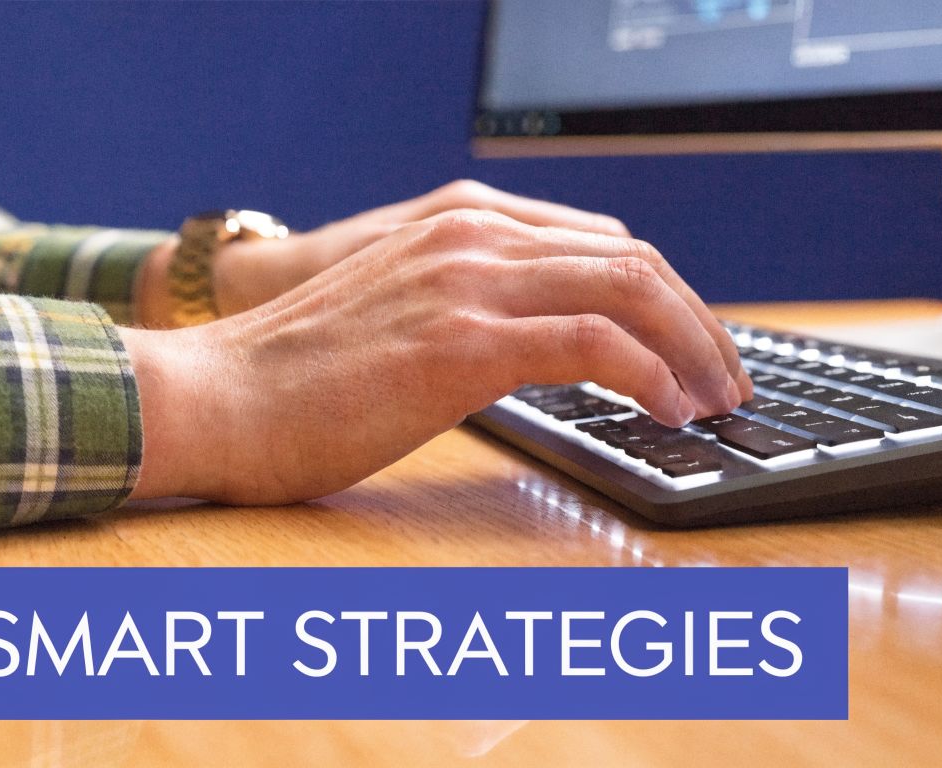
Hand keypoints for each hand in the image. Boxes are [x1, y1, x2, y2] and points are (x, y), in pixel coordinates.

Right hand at [121, 209, 749, 503]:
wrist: (213, 399)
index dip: (668, 295)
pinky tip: (669, 410)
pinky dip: (652, 375)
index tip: (695, 346)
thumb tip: (555, 347)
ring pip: (631, 290)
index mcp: (463, 223)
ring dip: (692, 347)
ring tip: (716, 401)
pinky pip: (595, 345)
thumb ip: (477, 308)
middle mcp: (474, 236)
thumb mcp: (401, 313)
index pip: (606, 243)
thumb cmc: (297, 377)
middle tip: (728, 378)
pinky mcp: (462, 343)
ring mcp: (468, 282)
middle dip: (699, 321)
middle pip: (635, 259)